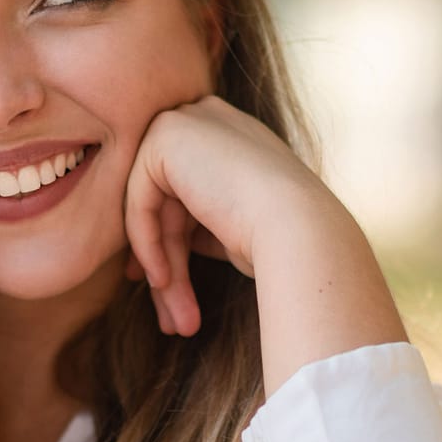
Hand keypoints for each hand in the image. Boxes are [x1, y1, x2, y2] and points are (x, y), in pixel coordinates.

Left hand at [124, 96, 406, 394]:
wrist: (301, 229)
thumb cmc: (282, 241)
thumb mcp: (231, 228)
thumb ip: (196, 224)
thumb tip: (154, 252)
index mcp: (231, 134)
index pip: (185, 192)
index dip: (172, 241)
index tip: (168, 287)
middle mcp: (209, 119)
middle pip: (167, 203)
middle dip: (167, 263)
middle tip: (173, 318)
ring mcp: (187, 121)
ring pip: (153, 208)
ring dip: (163, 269)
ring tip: (176, 322)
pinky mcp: (166, 136)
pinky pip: (140, 201)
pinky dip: (147, 244)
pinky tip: (162, 281)